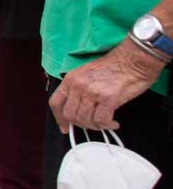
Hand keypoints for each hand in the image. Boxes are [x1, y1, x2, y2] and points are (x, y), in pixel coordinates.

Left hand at [50, 42, 166, 131]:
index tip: (65, 127)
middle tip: (92, 124)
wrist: (132, 60)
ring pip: (84, 120)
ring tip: (105, 123)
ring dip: (95, 126)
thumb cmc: (113, 67)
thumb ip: (77, 90)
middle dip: (80, 124)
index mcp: (70, 79)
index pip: (55, 103)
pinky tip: (113, 123)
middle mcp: (78, 85)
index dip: (59, 118)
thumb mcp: (86, 74)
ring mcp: (91, 92)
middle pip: (70, 115)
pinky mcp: (108, 98)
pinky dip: (107, 125)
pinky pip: (101, 120)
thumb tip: (75, 110)